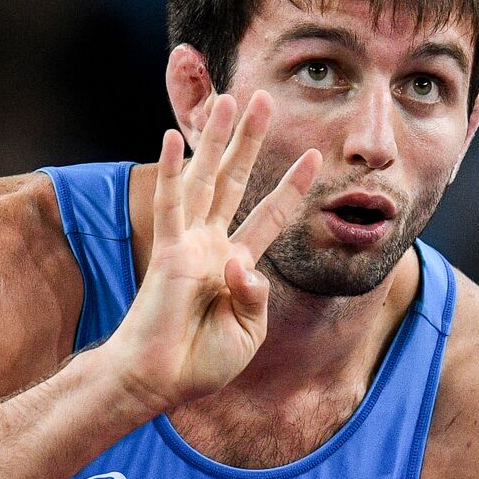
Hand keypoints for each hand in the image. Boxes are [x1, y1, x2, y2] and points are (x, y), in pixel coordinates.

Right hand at [103, 90, 321, 412]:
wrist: (161, 381)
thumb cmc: (202, 362)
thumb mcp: (249, 331)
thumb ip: (255, 295)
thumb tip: (243, 263)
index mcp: (236, 264)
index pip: (270, 216)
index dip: (293, 186)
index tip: (316, 155)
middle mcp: (212, 245)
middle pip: (237, 180)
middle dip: (252, 140)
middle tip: (264, 97)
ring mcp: (189, 245)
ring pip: (206, 179)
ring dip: (216, 139)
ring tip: (228, 99)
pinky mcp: (168, 253)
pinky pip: (170, 205)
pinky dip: (169, 171)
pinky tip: (169, 137)